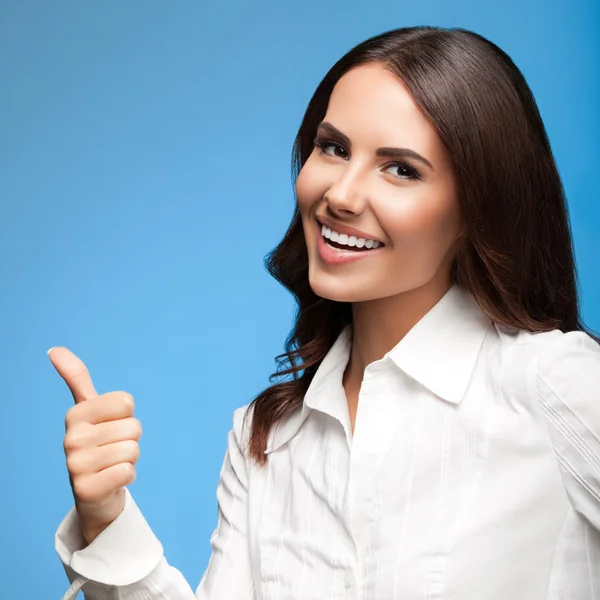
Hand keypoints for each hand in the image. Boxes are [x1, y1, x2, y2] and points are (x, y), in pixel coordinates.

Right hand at [48, 347, 141, 543]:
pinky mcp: (86, 490)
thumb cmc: (98, 444)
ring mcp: (76, 466)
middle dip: (130, 439)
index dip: (126, 415)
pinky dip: (127, 476)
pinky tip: (111, 480)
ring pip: (133, 449)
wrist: (94, 493)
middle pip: (133, 426)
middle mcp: (71, 438)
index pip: (126, 401)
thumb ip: (76, 378)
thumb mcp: (88, 410)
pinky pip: (128, 472)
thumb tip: (54, 349)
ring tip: (112, 463)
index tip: (111, 425)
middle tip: (112, 449)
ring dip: (130, 458)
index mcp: (75, 415)